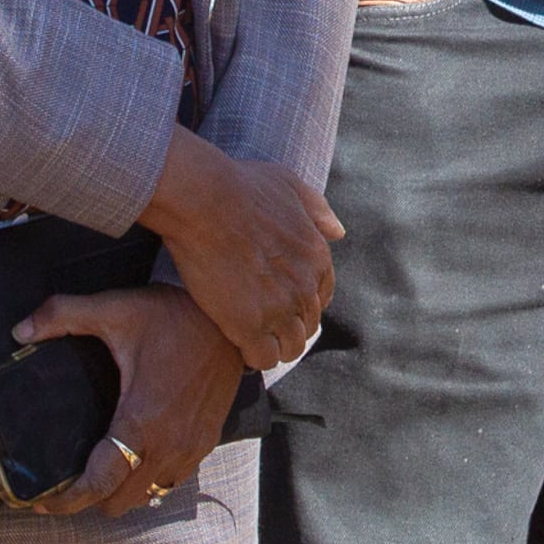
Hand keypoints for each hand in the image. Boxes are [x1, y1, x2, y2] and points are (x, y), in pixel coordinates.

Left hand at [18, 286, 244, 519]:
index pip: (99, 483)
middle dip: (91, 498)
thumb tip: (20, 330)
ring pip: (147, 496)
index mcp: (141, 420)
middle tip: (70, 479)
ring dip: (123, 490)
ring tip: (103, 470)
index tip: (43, 502)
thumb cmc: (172, 316)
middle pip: (119, 502)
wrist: (228, 317)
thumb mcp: (113, 309)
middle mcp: (168, 444)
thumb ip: (62, 316)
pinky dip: (151, 477)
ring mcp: (191, 447)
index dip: (67, 501)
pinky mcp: (206, 442)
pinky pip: (172, 480)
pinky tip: (137, 455)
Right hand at [138, 131, 340, 369]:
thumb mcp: (290, 184)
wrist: (204, 199)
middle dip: (289, 327)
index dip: (303, 303)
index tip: (282, 303)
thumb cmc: (241, 186)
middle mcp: (305, 286)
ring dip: (275, 347)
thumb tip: (339, 232)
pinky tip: (239, 346)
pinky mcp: (248, 325)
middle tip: (263, 325)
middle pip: (307, 326)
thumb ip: (317, 210)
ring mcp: (279, 308)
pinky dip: (254, 358)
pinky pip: (263, 358)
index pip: (322, 297)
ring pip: (290, 348)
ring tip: (253, 341)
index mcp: (317, 256)